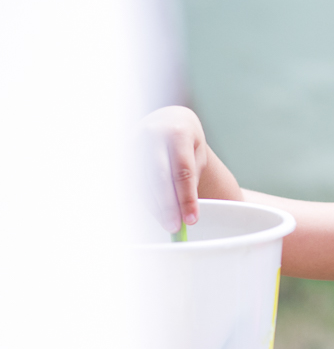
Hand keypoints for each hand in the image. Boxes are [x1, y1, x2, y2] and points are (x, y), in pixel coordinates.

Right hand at [138, 106, 209, 231]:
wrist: (168, 120)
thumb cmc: (187, 142)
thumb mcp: (197, 155)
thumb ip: (190, 177)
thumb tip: (184, 211)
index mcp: (176, 133)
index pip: (182, 172)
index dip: (186, 199)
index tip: (191, 220)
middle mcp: (151, 135)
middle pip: (159, 178)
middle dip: (167, 207)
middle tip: (175, 228)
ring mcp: (132, 142)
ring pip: (141, 182)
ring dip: (153, 206)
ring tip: (167, 223)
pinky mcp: (121, 152)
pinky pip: (130, 181)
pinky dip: (141, 198)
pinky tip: (153, 212)